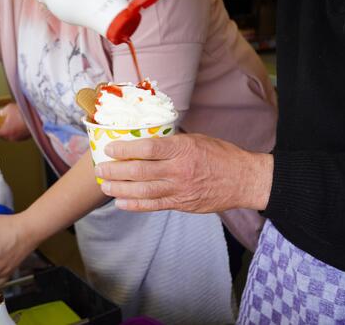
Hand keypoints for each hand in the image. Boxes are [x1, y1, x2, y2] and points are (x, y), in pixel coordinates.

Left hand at [0, 103, 29, 141]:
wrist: (38, 117)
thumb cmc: (24, 114)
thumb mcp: (8, 108)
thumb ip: (2, 112)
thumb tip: (1, 113)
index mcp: (4, 132)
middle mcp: (10, 137)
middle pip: (2, 135)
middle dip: (1, 128)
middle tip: (1, 122)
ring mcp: (19, 138)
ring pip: (11, 135)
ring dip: (10, 129)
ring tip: (13, 121)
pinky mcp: (26, 137)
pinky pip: (18, 134)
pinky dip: (18, 130)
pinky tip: (20, 123)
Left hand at [96, 134, 273, 212]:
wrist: (243, 180)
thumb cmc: (220, 155)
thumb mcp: (196, 139)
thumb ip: (172, 142)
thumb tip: (146, 140)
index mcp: (182, 149)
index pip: (147, 149)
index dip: (125, 149)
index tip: (110, 148)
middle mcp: (179, 170)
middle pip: (140, 171)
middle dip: (116, 171)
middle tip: (100, 170)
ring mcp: (180, 189)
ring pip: (143, 191)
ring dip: (120, 190)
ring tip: (104, 186)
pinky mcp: (182, 204)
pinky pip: (154, 205)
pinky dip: (135, 205)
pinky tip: (121, 203)